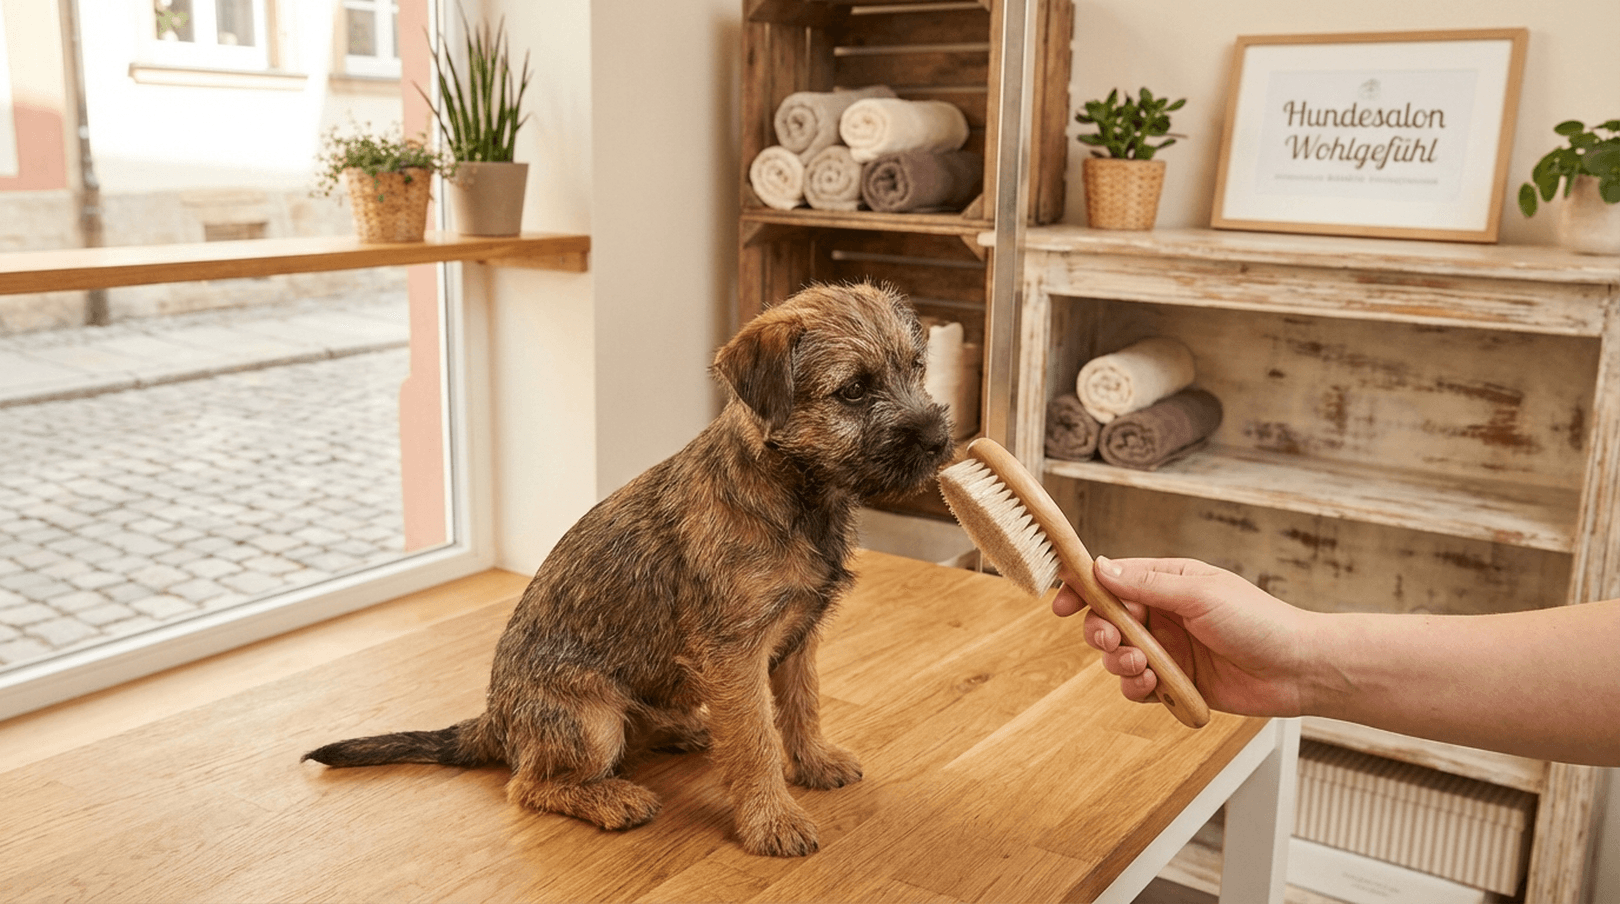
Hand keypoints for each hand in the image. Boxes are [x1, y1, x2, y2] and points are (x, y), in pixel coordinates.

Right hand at [1053, 557, 1311, 717]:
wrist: (1298, 670)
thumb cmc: (1258, 621)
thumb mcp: (1199, 594)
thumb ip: (1147, 584)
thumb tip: (1099, 567)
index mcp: (1168, 583)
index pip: (1112, 580)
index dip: (1083, 590)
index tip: (1061, 604)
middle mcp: (1163, 615)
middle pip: (1107, 621)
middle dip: (1101, 633)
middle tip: (1112, 642)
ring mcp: (1168, 650)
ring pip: (1118, 657)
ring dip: (1119, 663)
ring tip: (1143, 668)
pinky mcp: (1176, 683)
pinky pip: (1137, 687)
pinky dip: (1136, 688)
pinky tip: (1154, 686)